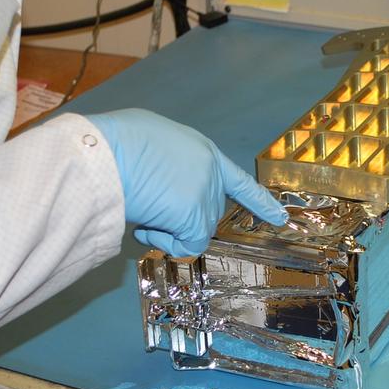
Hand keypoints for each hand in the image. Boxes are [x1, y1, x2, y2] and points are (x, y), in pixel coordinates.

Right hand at [86, 108, 287, 256]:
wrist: (109, 152)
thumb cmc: (117, 144)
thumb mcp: (155, 144)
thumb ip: (172, 168)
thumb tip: (163, 191)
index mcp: (203, 152)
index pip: (239, 183)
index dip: (259, 202)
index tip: (280, 218)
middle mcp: (212, 174)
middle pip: (206, 213)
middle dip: (178, 217)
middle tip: (147, 201)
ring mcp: (207, 195)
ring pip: (193, 230)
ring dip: (165, 227)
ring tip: (141, 204)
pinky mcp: (197, 216)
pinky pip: (185, 244)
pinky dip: (164, 240)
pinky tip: (146, 223)